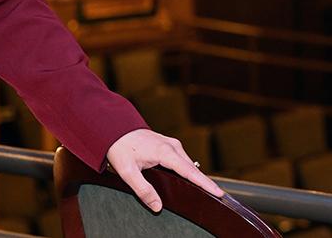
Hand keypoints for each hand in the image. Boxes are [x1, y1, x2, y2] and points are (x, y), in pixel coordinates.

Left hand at [106, 128, 224, 212]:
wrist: (113, 127)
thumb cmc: (119, 147)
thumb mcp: (127, 172)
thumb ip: (143, 190)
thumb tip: (157, 206)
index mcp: (164, 152)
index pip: (189, 171)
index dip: (205, 183)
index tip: (219, 193)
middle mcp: (172, 146)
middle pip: (192, 168)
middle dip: (204, 182)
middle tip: (217, 197)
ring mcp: (171, 143)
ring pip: (188, 163)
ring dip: (196, 176)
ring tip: (206, 191)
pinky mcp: (168, 144)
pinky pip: (183, 159)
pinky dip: (188, 169)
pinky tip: (189, 179)